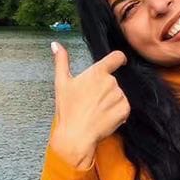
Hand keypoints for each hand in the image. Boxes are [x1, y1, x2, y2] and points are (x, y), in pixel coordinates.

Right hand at [49, 42, 129, 169]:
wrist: (76, 136)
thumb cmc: (68, 109)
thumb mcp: (62, 83)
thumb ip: (61, 61)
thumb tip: (55, 44)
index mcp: (97, 72)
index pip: (117, 57)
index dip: (119, 58)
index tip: (120, 61)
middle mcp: (111, 82)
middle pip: (114, 81)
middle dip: (106, 89)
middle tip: (91, 102)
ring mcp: (119, 96)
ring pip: (119, 95)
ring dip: (111, 101)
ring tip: (96, 111)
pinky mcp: (125, 109)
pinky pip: (124, 107)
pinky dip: (117, 112)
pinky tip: (103, 118)